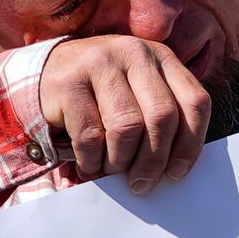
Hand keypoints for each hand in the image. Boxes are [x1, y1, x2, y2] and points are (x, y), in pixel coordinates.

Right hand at [39, 35, 211, 192]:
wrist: (44, 73)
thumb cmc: (101, 93)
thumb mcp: (138, 94)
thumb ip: (162, 118)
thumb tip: (176, 169)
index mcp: (161, 57)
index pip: (194, 102)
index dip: (190, 144)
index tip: (177, 172)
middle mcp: (134, 53)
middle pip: (162, 117)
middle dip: (154, 160)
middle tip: (142, 183)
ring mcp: (100, 63)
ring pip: (127, 127)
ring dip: (120, 161)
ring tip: (112, 169)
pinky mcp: (68, 82)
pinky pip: (91, 135)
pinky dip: (93, 161)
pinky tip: (89, 165)